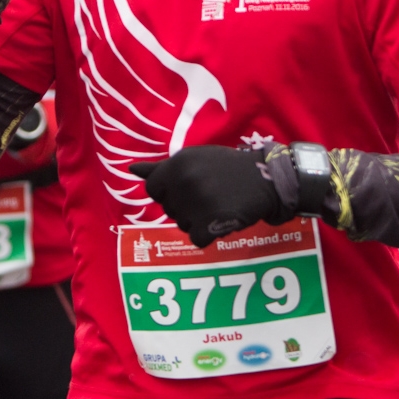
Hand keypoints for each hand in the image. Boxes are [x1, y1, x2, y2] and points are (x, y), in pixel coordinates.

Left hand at [130, 146, 290, 247]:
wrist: (267, 178)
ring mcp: (197, 203)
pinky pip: (196, 239)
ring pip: (182, 225)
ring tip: (218, 204)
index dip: (170, 192)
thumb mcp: (194, 159)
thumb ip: (161, 168)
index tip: (191, 187)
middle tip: (210, 194)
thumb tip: (131, 170)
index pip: (153, 189)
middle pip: (169, 209)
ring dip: (198, 220)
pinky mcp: (209, 224)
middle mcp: (184, 181)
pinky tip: (222, 219)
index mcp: (178, 163)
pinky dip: (209, 234)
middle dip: (185, 206)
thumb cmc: (227, 168)